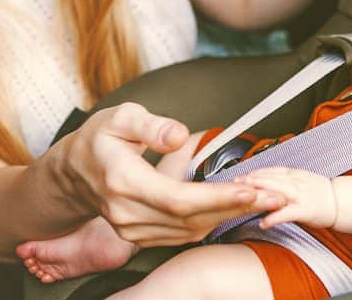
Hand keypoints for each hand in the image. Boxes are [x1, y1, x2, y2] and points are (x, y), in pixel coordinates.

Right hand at [53, 102, 284, 247]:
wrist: (73, 171)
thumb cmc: (101, 138)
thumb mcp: (121, 117)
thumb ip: (150, 125)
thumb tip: (178, 134)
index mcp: (122, 181)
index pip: (177, 198)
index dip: (217, 197)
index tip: (251, 189)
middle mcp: (127, 212)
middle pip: (189, 218)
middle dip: (236, 208)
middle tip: (277, 195)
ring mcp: (132, 228)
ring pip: (189, 231)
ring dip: (231, 216)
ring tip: (268, 199)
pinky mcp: (140, 235)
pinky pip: (182, 234)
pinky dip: (213, 221)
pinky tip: (238, 206)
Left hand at [237, 167, 337, 229]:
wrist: (341, 202)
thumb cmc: (323, 194)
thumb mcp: (305, 180)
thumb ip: (287, 179)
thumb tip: (269, 180)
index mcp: (297, 175)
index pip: (274, 170)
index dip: (257, 171)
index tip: (243, 174)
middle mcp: (298, 182)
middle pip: (272, 178)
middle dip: (253, 179)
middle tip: (237, 182)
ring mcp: (301, 196)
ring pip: (278, 191)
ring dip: (261, 192)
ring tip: (245, 196)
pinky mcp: (305, 210)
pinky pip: (287, 213)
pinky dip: (275, 217)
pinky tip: (263, 222)